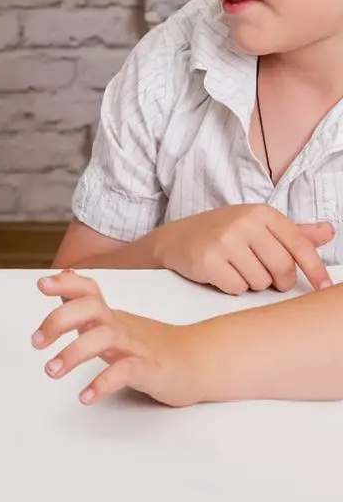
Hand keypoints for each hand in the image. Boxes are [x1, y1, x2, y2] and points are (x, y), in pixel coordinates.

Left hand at [31, 270, 201, 406]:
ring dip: (73, 353)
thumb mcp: (112, 323)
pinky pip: (124, 372)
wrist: (195, 362)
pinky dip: (102, 383)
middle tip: (36, 342)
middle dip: (58, 320)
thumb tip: (61, 284)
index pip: (88, 289)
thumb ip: (86, 309)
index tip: (41, 284)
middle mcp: (119, 325)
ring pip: (102, 339)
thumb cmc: (147, 345)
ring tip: (51, 370)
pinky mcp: (148, 370)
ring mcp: (135, 346)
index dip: (65, 283)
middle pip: (89, 308)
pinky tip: (85, 396)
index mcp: (109, 315)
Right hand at [152, 205, 333, 294]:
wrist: (174, 239)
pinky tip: (221, 274)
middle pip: (282, 268)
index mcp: (261, 213)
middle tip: (265, 276)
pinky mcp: (208, 260)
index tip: (324, 286)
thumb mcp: (256, 226)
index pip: (299, 245)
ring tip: (235, 269)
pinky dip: (231, 287)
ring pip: (260, 281)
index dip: (315, 270)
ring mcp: (225, 240)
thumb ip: (293, 232)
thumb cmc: (219, 233)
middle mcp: (244, 223)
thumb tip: (329, 231)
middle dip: (277, 280)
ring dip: (252, 284)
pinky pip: (237, 288)